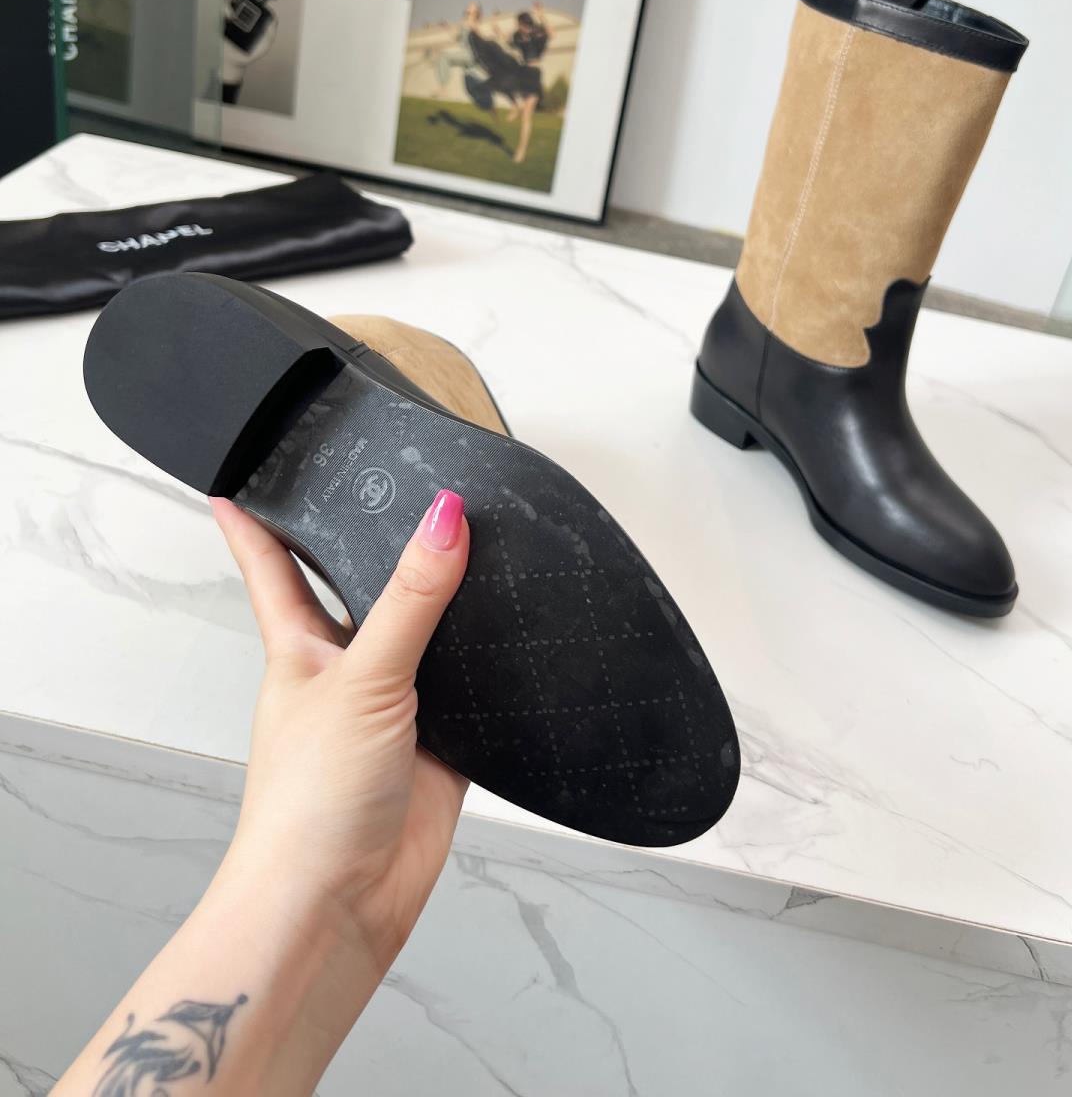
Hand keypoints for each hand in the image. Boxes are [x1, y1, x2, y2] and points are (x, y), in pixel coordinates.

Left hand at [212, 489, 468, 972]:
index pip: (273, 563)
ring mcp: (393, 707)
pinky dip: (490, 665)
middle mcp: (344, 670)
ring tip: (473, 543)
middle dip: (371, 545)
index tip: (251, 474)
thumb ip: (410, 598)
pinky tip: (513, 637)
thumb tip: (444, 518)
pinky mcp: (441, 744)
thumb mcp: (361, 678)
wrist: (341, 903)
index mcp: (300, 645)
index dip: (261, 518)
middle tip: (392, 487)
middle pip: (358, 589)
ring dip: (445, 601)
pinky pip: (470, 689)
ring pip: (424, 634)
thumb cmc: (308, 804)